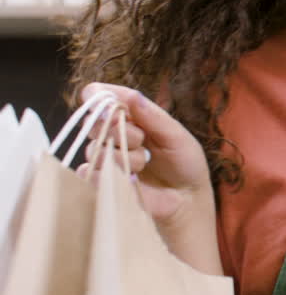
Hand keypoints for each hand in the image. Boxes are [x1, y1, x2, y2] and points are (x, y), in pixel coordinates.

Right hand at [79, 82, 222, 274]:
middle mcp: (115, 135)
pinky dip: (110, 173)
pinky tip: (132, 178)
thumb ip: (153, 117)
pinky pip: (90, 172)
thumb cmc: (185, 163)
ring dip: (123, 156)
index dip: (101, 96)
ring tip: (144, 163)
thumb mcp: (176, 136)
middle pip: (97, 122)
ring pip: (95, 148)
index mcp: (133, 118)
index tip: (103, 98)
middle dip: (119, 128)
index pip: (106, 99)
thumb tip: (131, 95)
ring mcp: (106, 158)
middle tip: (141, 138)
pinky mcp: (101, 181)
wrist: (186, 199)